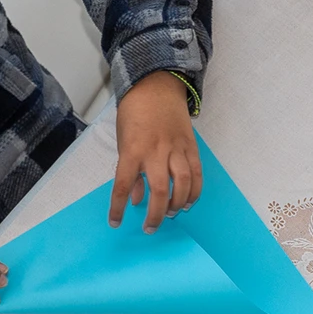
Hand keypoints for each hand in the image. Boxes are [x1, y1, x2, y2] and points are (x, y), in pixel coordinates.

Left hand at [110, 71, 201, 231]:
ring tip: (172, 214)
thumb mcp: (123, 141)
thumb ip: (130, 170)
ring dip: (178, 204)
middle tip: (150, 227)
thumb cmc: (134, 113)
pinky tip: (189, 201)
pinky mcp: (191, 146)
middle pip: (160, 190)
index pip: (123, 185)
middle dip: (156, 214)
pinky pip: (197, 173)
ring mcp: (176, 149)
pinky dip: (195, 191)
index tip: (115, 223)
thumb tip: (136, 198)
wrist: (157, 86)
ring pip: (183, 183)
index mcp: (132, 149)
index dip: (118, 207)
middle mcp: (155, 151)